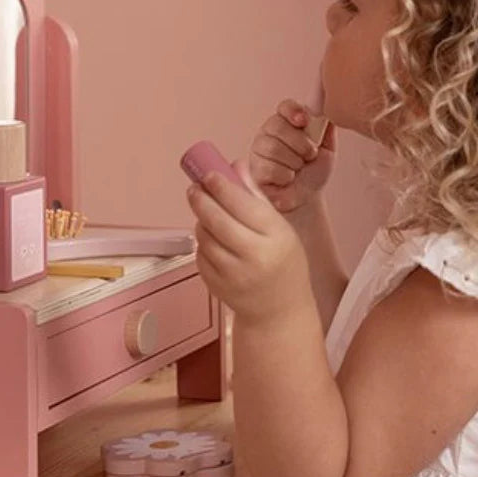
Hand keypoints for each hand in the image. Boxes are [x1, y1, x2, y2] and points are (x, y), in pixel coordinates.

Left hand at [186, 158, 311, 321]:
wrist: (279, 311)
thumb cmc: (282, 263)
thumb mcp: (280, 228)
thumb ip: (256, 197)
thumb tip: (235, 166)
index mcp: (275, 237)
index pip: (243, 205)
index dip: (222, 186)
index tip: (209, 173)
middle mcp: (255, 257)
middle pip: (217, 220)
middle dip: (202, 199)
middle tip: (195, 188)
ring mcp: (233, 274)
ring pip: (205, 237)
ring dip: (201, 221)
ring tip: (207, 214)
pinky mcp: (216, 286)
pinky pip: (200, 255)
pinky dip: (202, 243)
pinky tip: (212, 240)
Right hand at [249, 99, 335, 212]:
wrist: (306, 197)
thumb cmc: (313, 172)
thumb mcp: (327, 148)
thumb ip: (326, 128)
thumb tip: (329, 108)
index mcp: (286, 123)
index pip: (284, 107)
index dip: (293, 111)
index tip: (304, 121)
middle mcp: (268, 133)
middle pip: (277, 125)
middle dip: (300, 143)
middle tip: (308, 156)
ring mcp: (258, 151)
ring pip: (273, 147)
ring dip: (294, 162)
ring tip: (297, 169)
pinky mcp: (253, 169)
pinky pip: (269, 167)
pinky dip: (285, 176)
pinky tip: (286, 180)